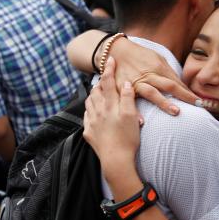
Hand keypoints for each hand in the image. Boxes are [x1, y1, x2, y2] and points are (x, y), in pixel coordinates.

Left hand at [84, 59, 141, 176]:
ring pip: (89, 102)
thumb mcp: (132, 116)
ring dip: (94, 95)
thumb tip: (125, 83)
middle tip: (105, 77)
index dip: (109, 69)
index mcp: (110, 105)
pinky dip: (90, 110)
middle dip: (100, 82)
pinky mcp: (89, 133)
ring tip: (99, 92)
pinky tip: (94, 112)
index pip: (108, 81)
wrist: (116, 160)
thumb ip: (127, 98)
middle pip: (96, 90)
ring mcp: (91, 122)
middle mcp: (98, 111)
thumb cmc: (127, 139)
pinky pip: (86, 116)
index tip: (110, 58)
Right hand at [110, 37, 197, 114]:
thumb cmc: (139, 56)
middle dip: (184, 96)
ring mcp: (136, 82)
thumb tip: (181, 85)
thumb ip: (168, 72)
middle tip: (197, 105)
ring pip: (151, 93)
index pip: (177, 82)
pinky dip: (135, 111)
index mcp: (158, 68)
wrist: (116, 51)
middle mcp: (149, 75)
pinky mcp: (123, 88)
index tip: (200, 102)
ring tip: (175, 112)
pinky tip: (141, 122)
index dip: (188, 92)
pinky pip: (129, 101)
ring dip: (164, 103)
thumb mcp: (156, 58)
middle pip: (169, 86)